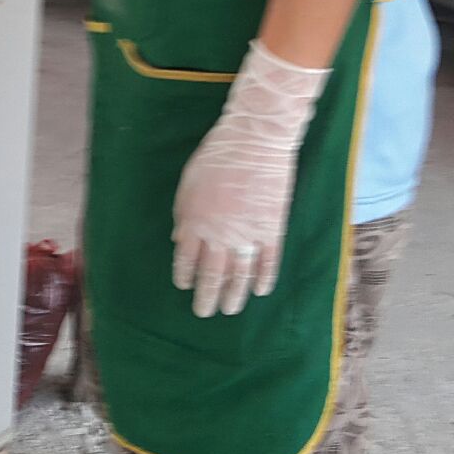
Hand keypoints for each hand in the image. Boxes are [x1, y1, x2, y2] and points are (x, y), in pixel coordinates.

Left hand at [172, 42, 328, 317]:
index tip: (185, 286)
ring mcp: (248, 235)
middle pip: (212, 276)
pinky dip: (263, 279)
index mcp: (195, 223)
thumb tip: (180, 240)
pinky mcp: (272, 230)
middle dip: (206, 297)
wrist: (255, 140)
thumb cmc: (216, 156)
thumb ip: (184, 215)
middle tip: (204, 313)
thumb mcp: (188, 184)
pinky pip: (268, 262)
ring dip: (233, 296)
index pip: (187, 261)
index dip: (185, 276)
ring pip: (239, 276)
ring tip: (229, 310)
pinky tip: (260, 291)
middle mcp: (219, 236)